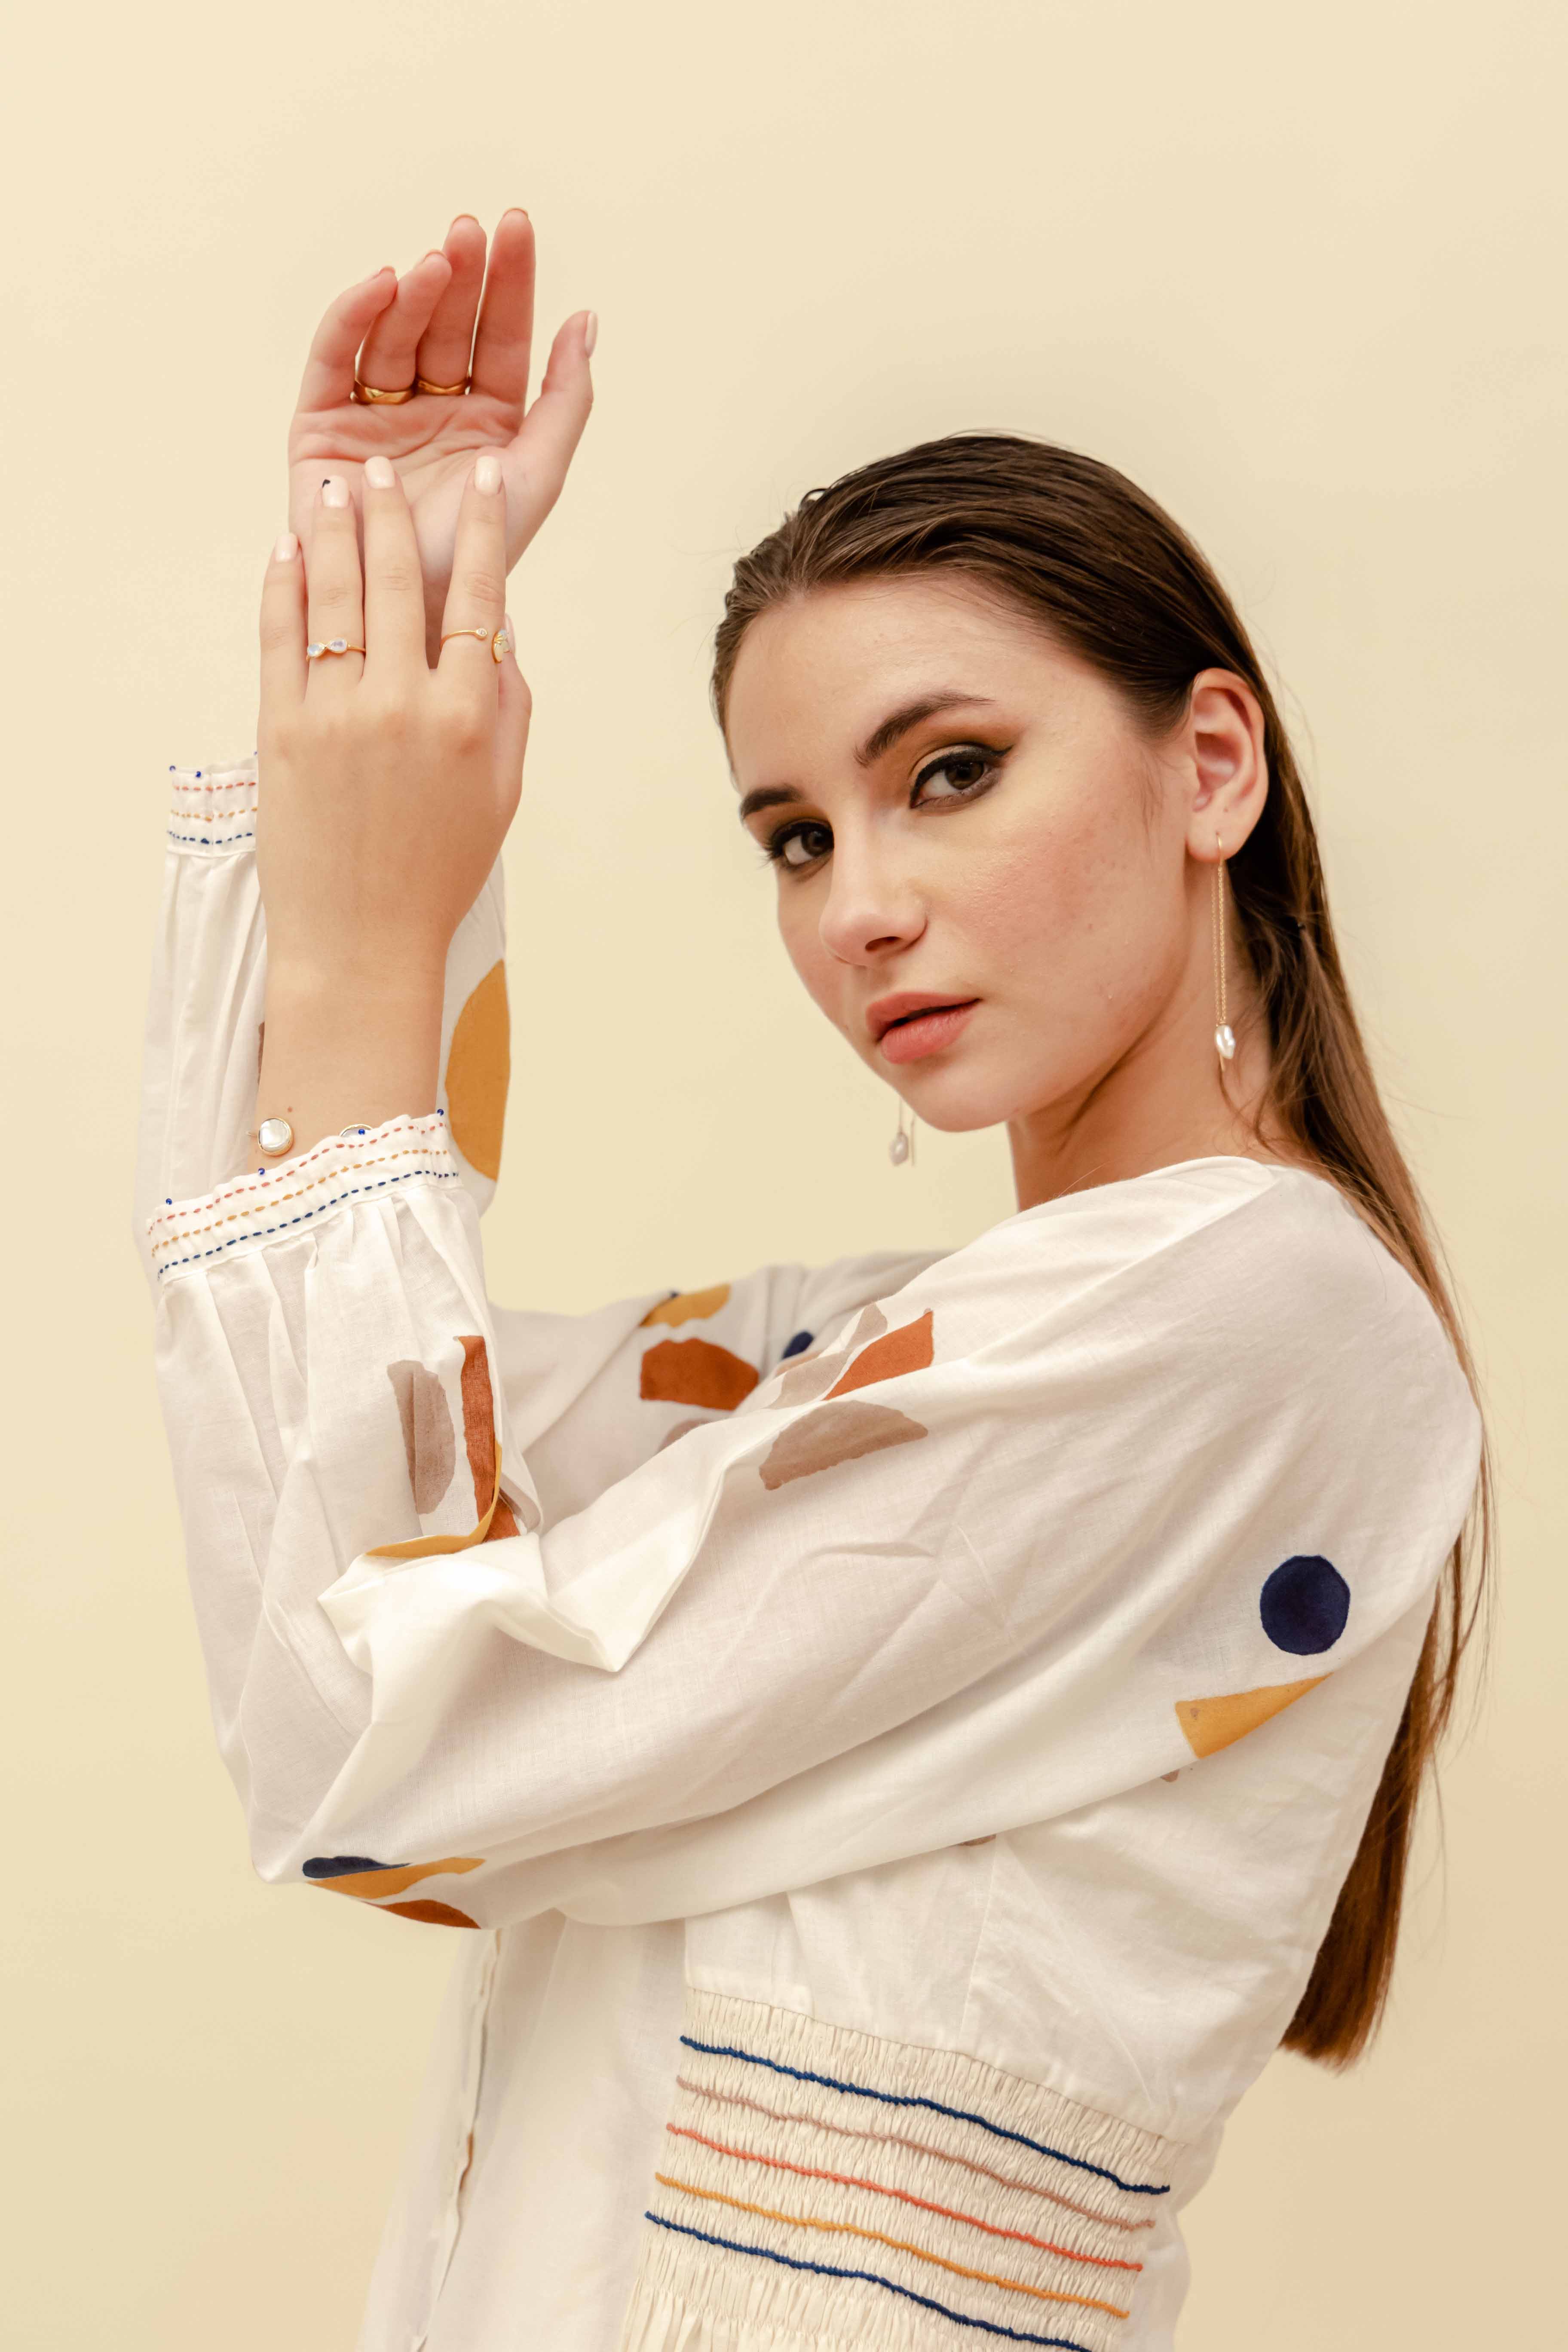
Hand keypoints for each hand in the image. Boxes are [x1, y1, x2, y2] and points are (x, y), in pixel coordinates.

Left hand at [253, 453, 527, 1155]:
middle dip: (393, 514)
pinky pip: (280, 637)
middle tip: (386, 472)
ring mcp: (336, 713)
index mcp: (469, 717)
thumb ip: (508, 706)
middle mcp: (404, 703)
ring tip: (333, 489)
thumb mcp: (501, 791)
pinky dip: (281, 585)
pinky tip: (285, 549)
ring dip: (334, 531)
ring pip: (334, 594)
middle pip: (399, 579)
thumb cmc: (438, 871)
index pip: (479, 598)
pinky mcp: (280, 729)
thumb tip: (500, 630)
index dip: (480, 531)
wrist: (360, 942)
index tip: (480, 482)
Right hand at [287, 211, 593, 657]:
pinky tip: (381, 285)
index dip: (508, 281)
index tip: (515, 227)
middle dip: (460, 276)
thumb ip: (566, 399)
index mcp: (488, 418)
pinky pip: (336, 358)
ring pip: (395, 334)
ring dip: (415, 293)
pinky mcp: (322, 424)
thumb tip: (587, 319)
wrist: (411, 613)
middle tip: (469, 232)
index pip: (501, 335)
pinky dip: (354, 317)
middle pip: (448, 325)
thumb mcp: (538, 473)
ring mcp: (376, 413)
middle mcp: (432, 408)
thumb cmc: (478, 555)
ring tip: (434, 261)